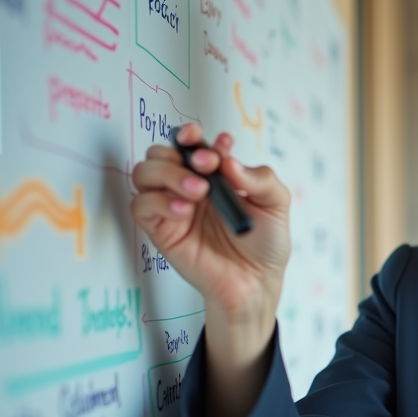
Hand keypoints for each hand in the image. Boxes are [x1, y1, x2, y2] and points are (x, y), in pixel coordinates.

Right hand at [130, 123, 290, 321]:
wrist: (256, 282)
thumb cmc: (265, 243)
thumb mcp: (276, 204)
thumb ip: (260, 178)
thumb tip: (229, 161)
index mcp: (215, 174)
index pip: (189, 143)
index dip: (189, 135)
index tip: (202, 140)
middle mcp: (190, 186)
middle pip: (160, 153)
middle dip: (179, 154)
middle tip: (207, 169)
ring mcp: (173, 207)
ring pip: (144, 173)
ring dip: (168, 174)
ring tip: (198, 193)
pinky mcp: (162, 230)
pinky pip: (141, 206)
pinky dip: (158, 201)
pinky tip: (184, 210)